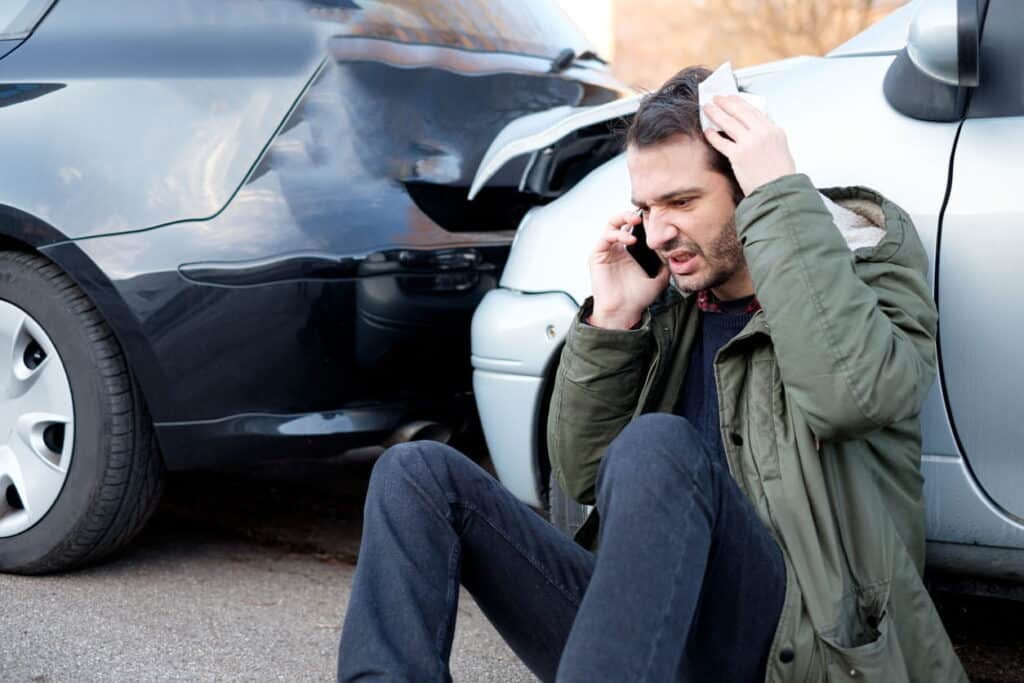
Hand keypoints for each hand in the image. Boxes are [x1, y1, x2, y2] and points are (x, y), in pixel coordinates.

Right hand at [588, 211, 669, 328]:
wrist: (624, 312)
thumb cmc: (637, 298)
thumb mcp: (660, 278)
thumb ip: (667, 264)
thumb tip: (679, 253)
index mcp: (628, 251)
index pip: (633, 227)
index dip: (642, 220)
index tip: (656, 219)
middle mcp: (615, 248)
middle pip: (620, 221)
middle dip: (631, 214)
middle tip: (644, 214)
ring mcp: (606, 251)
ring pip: (611, 224)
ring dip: (622, 218)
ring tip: (636, 220)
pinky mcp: (597, 255)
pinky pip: (605, 237)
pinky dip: (617, 234)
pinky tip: (630, 240)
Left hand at [702, 95, 795, 195]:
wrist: (778, 192)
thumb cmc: (779, 175)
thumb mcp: (780, 148)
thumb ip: (767, 136)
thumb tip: (752, 128)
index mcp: (774, 130)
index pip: (754, 110)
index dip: (739, 103)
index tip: (731, 98)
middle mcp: (762, 133)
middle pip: (739, 112)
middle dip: (725, 103)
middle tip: (716, 99)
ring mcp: (749, 143)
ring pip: (728, 123)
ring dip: (716, 113)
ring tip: (707, 109)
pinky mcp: (738, 156)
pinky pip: (721, 141)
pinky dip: (712, 135)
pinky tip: (707, 131)